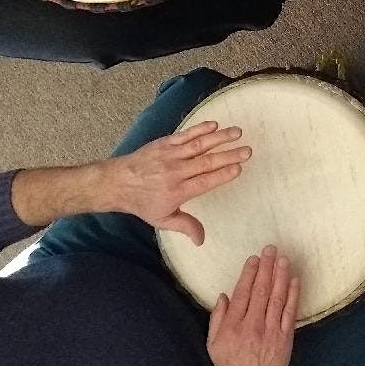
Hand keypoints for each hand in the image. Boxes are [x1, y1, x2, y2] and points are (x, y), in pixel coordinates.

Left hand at [100, 120, 250, 243]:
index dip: (223, 175)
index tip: (239, 168)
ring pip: (199, 145)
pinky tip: (214, 125)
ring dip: (220, 138)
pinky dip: (200, 129)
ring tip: (237, 132)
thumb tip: (202, 240)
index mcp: (177, 192)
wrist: (116, 183)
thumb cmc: (142, 202)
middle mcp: (175, 172)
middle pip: (207, 162)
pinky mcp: (164, 143)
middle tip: (247, 150)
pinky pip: (185, 135)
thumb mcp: (162, 219)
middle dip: (229, 155)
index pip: (205, 182)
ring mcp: (170, 156)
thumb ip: (185, 226)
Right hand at [209, 247, 299, 365]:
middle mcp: (252, 326)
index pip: (243, 293)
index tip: (254, 258)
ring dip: (281, 276)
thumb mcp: (213, 344)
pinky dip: (293, 294)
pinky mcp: (285, 338)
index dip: (249, 273)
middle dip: (266, 267)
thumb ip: (217, 318)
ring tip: (283, 259)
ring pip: (277, 297)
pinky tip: (294, 280)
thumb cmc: (230, 365)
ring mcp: (271, 331)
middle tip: (271, 249)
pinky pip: (290, 312)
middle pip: (261, 291)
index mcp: (233, 326)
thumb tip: (224, 295)